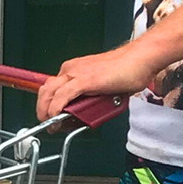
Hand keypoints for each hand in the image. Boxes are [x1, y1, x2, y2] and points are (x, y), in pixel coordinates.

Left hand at [35, 43, 162, 122]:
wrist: (140, 59)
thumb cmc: (127, 70)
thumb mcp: (101, 87)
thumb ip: (90, 99)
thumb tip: (85, 114)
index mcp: (74, 70)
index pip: (52, 88)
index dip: (48, 104)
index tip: (52, 118)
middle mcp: (71, 70)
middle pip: (45, 90)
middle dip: (42, 109)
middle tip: (47, 124)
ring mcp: (76, 74)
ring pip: (50, 93)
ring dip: (46, 111)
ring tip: (51, 125)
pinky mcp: (84, 80)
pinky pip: (62, 96)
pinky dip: (56, 108)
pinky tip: (55, 118)